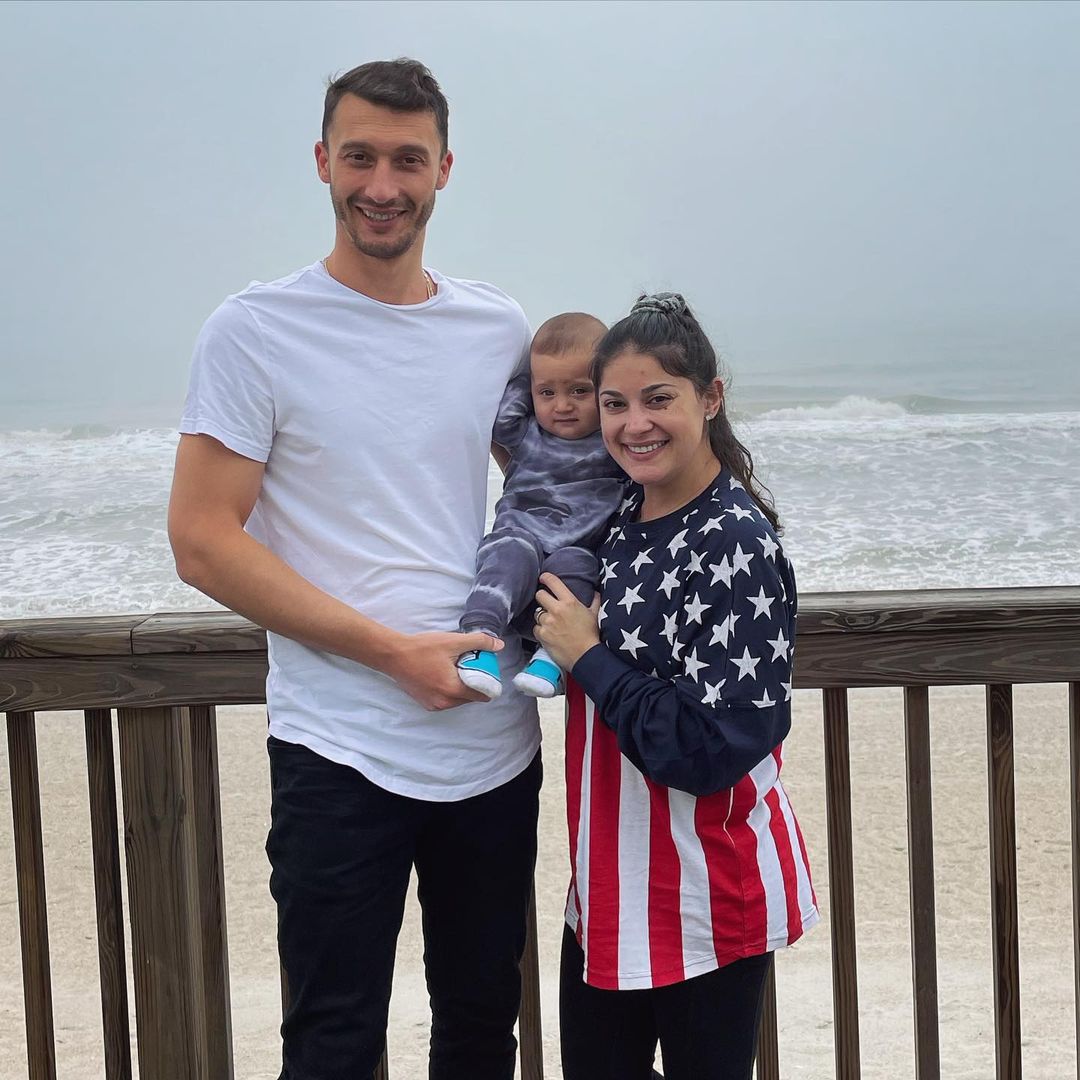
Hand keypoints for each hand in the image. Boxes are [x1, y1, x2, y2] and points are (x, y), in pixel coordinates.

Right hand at [386, 630, 503, 710]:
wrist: (393, 655)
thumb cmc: (421, 648)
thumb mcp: (453, 642)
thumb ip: (479, 642)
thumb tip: (498, 645)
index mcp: (453, 690)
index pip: (482, 695)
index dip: (488, 682)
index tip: (485, 669)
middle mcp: (444, 702)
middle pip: (470, 697)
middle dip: (473, 683)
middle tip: (467, 664)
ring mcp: (433, 705)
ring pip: (458, 699)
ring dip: (460, 686)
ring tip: (453, 668)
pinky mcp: (425, 703)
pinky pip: (446, 700)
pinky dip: (448, 689)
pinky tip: (442, 674)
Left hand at [533, 573, 600, 671]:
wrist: (585, 656)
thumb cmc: (591, 635)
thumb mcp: (594, 614)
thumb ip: (594, 601)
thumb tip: (596, 592)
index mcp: (569, 601)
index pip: (553, 582)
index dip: (546, 578)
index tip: (543, 578)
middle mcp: (557, 609)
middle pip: (539, 595)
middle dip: (542, 598)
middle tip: (546, 603)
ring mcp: (548, 622)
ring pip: (537, 613)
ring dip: (542, 617)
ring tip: (551, 624)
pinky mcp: (542, 634)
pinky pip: (536, 628)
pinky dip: (541, 631)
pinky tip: (549, 634)